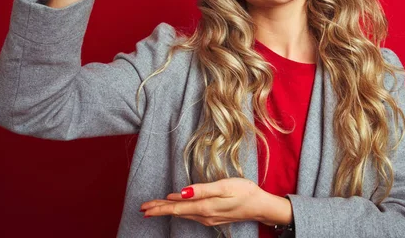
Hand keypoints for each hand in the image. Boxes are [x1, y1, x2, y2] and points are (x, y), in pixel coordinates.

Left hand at [140, 178, 290, 226]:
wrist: (261, 206)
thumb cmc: (244, 192)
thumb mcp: (224, 186)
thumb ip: (202, 189)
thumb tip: (181, 192)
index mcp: (204, 206)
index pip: (176, 208)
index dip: (159, 207)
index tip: (144, 208)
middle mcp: (204, 215)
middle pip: (177, 213)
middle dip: (159, 210)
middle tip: (143, 209)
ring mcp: (209, 218)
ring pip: (184, 214)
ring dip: (168, 211)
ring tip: (156, 208)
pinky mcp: (214, 217)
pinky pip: (192, 215)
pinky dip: (181, 211)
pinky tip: (179, 209)